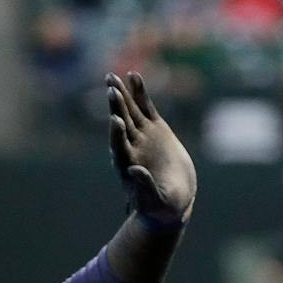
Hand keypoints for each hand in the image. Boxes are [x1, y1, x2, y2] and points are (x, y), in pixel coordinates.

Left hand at [107, 71, 196, 226]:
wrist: (172, 201)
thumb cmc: (162, 207)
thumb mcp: (154, 200)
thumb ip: (144, 187)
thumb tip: (133, 171)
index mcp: (129, 166)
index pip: (119, 147)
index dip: (116, 134)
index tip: (115, 120)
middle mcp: (132, 148)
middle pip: (121, 124)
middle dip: (115, 107)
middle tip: (110, 88)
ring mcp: (142, 136)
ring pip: (130, 111)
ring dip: (122, 95)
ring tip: (112, 77)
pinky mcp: (156, 129)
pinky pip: (146, 107)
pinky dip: (140, 93)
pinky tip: (134, 76)